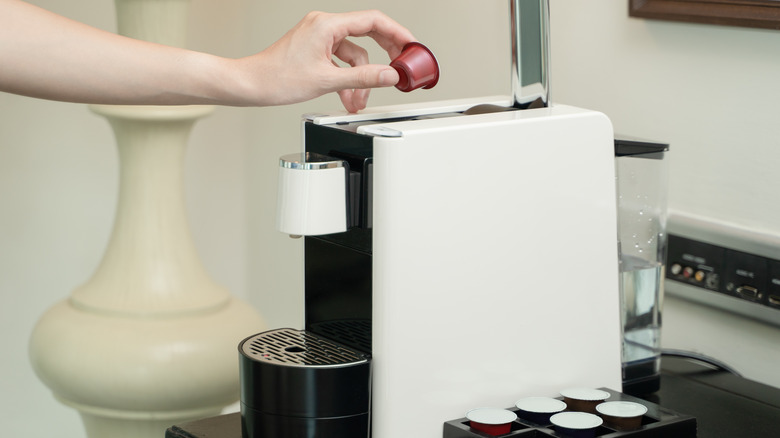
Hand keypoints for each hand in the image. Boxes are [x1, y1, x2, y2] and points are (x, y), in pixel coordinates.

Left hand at [237, 10, 415, 111]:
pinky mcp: (314, 49)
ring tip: (359, 100)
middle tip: (398, 69)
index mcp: (327, 25)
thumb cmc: (277, 78)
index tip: (411, 45)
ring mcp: (319, 37)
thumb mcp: (327, 80)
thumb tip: (389, 75)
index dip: (397, 32)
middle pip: (366, 34)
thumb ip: (363, 78)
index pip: (373, 20)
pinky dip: (346, 78)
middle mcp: (323, 26)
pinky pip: (340, 61)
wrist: (252, 84)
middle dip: (383, 56)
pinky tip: (348, 96)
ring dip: (359, 79)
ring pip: (353, 55)